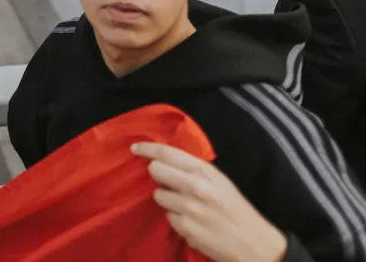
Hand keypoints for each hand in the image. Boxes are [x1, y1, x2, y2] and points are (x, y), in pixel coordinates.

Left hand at [132, 142, 287, 261]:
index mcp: (206, 172)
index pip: (168, 153)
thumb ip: (193, 169)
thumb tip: (163, 159)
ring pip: (158, 195)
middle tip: (168, 181)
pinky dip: (175, 218)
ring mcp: (189, 209)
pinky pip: (168, 217)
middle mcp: (196, 187)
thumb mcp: (219, 181)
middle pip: (156, 170)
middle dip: (158, 174)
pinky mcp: (186, 229)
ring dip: (167, 199)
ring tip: (185, 205)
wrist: (255, 243)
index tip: (135, 148)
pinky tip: (191, 221)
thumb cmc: (236, 209)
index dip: (148, 148)